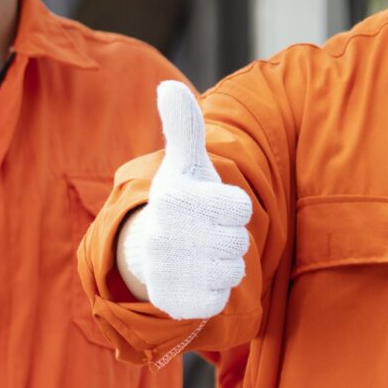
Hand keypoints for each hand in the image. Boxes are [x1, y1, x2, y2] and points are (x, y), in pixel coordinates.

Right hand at [116, 82, 253, 320]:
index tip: (210, 206)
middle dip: (228, 236)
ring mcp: (170, 270)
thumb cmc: (182, 201)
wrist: (147, 251)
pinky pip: (219, 298)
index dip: (232, 207)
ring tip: (200, 254)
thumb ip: (184, 126)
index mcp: (176, 198)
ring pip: (233, 269)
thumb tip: (166, 86)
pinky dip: (214, 289)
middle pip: (238, 240)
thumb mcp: (185, 164)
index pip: (241, 207)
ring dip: (224, 263)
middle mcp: (167, 234)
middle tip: (204, 232)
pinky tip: (195, 277)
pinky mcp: (176, 301)